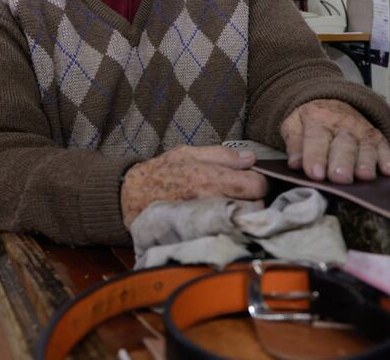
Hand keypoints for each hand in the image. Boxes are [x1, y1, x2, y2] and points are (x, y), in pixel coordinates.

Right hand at [120, 145, 267, 227]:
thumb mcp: (187, 153)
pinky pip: (229, 235)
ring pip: (245, 223)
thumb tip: (251, 158)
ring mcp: (207, 223)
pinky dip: (232, 230)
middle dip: (254, 202)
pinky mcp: (201, 237)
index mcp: (211, 178)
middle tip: (243, 197)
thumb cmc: (161, 172)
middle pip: (256, 207)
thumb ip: (221, 155)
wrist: (131, 198)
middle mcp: (211, 202)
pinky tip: (224, 224)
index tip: (251, 182)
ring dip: (244, 216)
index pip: (257, 185)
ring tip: (233, 209)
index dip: (258, 183)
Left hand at [280, 99, 389, 183]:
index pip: (316, 138)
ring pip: (365, 147)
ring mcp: (362, 131)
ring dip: (366, 162)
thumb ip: (293, 143)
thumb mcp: (294, 124)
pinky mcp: (376, 137)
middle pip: (343, 145)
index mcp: (317, 120)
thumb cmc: (311, 120)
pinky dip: (389, 160)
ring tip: (364, 176)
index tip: (315, 174)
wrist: (332, 100)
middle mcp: (342, 125)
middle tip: (339, 178)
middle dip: (342, 162)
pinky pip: (384, 148)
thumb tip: (295, 164)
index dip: (315, 156)